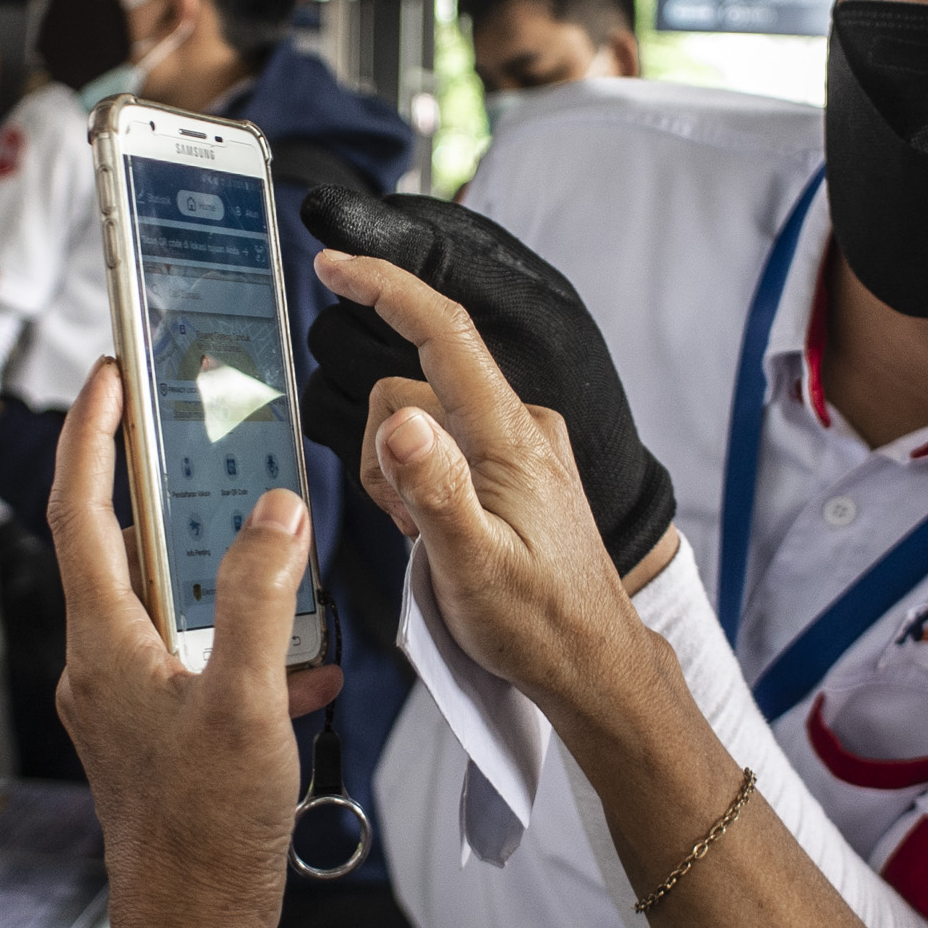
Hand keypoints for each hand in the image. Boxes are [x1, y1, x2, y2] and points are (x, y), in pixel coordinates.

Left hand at [45, 363, 337, 927]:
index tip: (105, 376)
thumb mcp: (247, 705)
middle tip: (180, 428)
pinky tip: (306, 668)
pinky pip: (198, 664)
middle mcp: (101, 667)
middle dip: (150, 486)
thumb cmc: (206, 835)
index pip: (81, 513)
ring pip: (164, 607)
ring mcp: (126, 704)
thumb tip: (275, 513)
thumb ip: (262, 601)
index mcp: (104, 645)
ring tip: (265, 535)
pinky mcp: (158, 738)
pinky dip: (247, 650)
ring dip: (212, 568)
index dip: (89, 436)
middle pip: (115, 549)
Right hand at [313, 251, 667, 729]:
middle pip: (409, 391)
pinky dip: (423, 485)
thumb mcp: (474, 567)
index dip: (384, 288)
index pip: (442, 332)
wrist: (593, 663)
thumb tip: (398, 423)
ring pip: (418, 423)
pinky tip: (441, 534)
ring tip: (430, 539)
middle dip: (384, 451)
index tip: (333, 265)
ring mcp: (518, 445)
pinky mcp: (515, 467)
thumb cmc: (540, 625)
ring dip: (401, 475)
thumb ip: (433, 490)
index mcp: (511, 436)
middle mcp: (520, 425)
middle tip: (408, 526)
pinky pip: (442, 449)